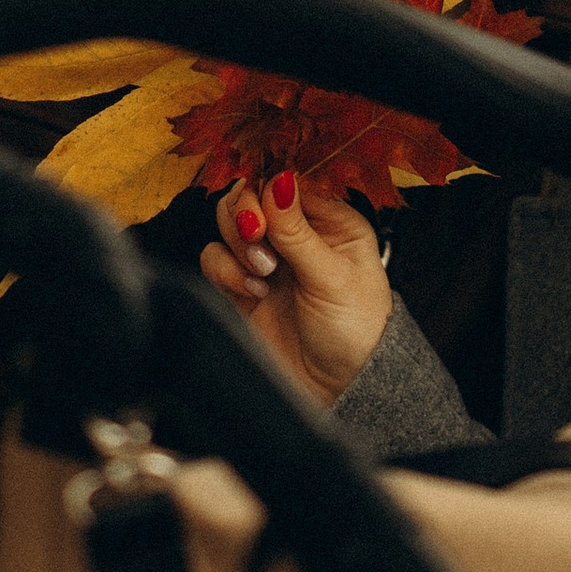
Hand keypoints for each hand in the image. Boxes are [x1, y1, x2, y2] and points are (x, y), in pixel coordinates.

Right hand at [198, 171, 393, 405]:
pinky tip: (253, 292)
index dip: (268, 191)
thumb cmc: (356, 334)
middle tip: (257, 240)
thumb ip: (299, 232)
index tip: (263, 214)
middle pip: (251, 196)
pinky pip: (214, 259)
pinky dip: (226, 270)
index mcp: (331, 222)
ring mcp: (267, 261)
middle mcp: (296, 236)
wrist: (339, 392)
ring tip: (263, 272)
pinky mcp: (242, 288)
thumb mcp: (333, 278)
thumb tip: (279, 180)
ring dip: (237, 243)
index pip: (287, 183)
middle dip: (246, 215)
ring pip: (228, 224)